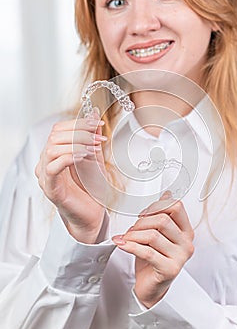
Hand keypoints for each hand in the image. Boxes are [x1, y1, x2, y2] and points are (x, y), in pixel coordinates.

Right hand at [35, 109, 107, 243]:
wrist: (92, 215)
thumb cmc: (91, 189)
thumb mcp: (94, 156)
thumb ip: (92, 136)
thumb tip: (94, 113)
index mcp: (54, 153)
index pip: (58, 129)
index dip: (78, 123)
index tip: (98, 125)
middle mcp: (46, 163)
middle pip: (54, 136)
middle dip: (79, 133)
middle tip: (99, 138)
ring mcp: (46, 176)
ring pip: (52, 148)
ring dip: (76, 144)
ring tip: (94, 149)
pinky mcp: (51, 189)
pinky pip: (52, 167)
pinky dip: (69, 157)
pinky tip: (84, 157)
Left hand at [112, 192, 193, 307]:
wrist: (150, 287)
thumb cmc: (153, 259)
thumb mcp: (157, 233)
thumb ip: (162, 214)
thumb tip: (167, 194)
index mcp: (186, 231)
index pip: (176, 207)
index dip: (156, 206)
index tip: (142, 214)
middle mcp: (187, 243)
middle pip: (163, 220)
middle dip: (141, 222)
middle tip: (130, 229)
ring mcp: (180, 257)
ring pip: (153, 236)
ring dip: (133, 234)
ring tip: (125, 238)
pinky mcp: (169, 269)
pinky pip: (147, 252)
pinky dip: (130, 246)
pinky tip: (121, 244)